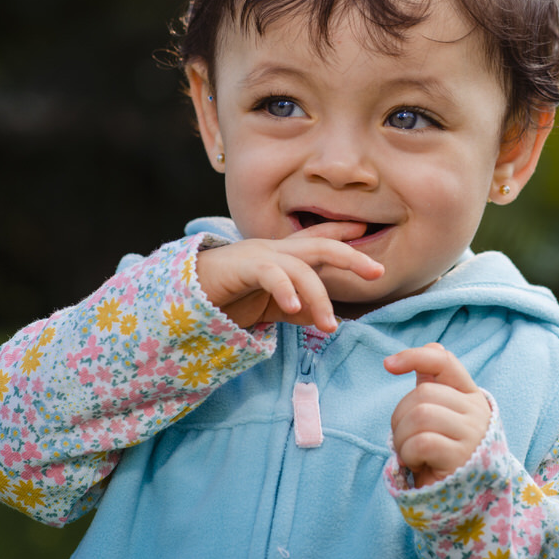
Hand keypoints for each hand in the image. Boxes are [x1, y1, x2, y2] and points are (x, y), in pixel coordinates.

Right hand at [194, 220, 383, 332]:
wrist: (180, 298)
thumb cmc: (225, 300)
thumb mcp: (269, 308)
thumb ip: (296, 310)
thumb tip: (324, 319)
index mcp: (282, 257)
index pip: (319, 240)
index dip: (343, 234)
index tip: (367, 232)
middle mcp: (275, 250)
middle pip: (322, 246)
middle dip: (351, 256)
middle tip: (377, 273)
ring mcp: (259, 255)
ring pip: (302, 267)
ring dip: (319, 297)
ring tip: (329, 326)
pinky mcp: (242, 266)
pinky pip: (272, 274)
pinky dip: (287, 291)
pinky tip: (295, 309)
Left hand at [385, 343, 490, 488]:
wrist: (460, 499)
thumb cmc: (443, 452)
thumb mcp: (439, 415)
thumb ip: (433, 385)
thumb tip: (425, 349)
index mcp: (470, 395)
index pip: (444, 361)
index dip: (415, 356)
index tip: (388, 364)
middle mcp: (476, 411)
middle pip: (423, 393)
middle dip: (400, 417)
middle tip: (404, 439)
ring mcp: (472, 435)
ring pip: (420, 415)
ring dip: (401, 437)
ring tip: (409, 452)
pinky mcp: (461, 458)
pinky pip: (421, 442)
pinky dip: (408, 454)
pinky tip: (415, 464)